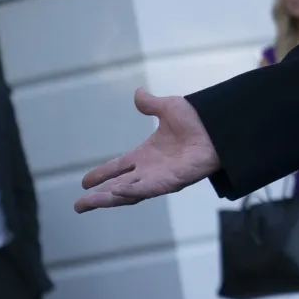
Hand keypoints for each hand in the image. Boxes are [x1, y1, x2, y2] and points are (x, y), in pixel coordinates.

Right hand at [75, 90, 220, 211]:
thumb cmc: (199, 120)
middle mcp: (150, 169)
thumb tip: (138, 93)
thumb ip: (151, 104)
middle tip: (78, 205)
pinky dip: (131, 192)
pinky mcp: (171, 181)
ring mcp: (160, 177)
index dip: (102, 174)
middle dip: (99, 196)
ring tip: (88, 204)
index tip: (84, 182)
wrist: (220, 127)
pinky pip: (147, 189)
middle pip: (118, 186)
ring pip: (129, 193)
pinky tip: (116, 193)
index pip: (118, 167)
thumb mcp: (169, 108)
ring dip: (108, 199)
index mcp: (147, 154)